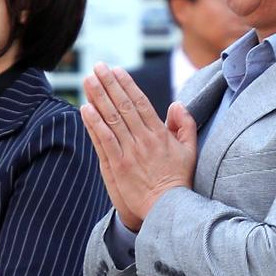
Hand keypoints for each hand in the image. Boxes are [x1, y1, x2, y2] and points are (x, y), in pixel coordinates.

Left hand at [79, 65, 196, 231]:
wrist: (168, 208)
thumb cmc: (178, 179)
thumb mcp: (189, 150)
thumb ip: (184, 125)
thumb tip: (176, 104)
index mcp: (160, 134)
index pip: (141, 103)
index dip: (127, 85)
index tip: (116, 70)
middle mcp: (144, 140)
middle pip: (123, 106)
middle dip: (109, 84)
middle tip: (97, 67)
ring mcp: (130, 152)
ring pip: (112, 119)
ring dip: (99, 98)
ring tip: (88, 80)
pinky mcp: (118, 166)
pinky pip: (105, 141)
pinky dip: (94, 124)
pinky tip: (85, 109)